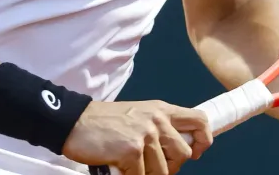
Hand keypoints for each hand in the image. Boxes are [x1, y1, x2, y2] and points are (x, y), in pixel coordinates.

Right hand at [62, 99, 212, 174]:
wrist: (75, 122)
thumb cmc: (105, 122)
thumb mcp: (139, 114)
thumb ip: (159, 126)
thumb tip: (174, 149)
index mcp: (161, 110)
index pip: (199, 120)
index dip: (203, 140)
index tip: (195, 152)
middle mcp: (157, 120)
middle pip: (183, 154)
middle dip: (172, 168)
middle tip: (154, 168)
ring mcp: (145, 135)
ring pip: (163, 171)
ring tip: (133, 168)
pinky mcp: (131, 150)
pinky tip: (121, 169)